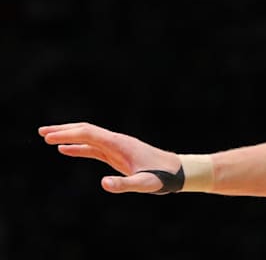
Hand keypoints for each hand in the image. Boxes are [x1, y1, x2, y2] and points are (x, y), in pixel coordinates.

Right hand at [39, 122, 180, 193]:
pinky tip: (64, 149)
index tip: (49, 138)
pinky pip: (93, 148)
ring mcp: (116, 147)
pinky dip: (78, 147)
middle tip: (41, 132)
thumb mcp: (143, 184)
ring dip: (68, 136)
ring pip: (88, 137)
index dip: (69, 134)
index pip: (90, 134)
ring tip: (47, 137)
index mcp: (119, 144)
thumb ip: (124, 184)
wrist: (175, 171)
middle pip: (86, 130)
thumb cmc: (160, 177)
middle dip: (64, 130)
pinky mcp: (116, 154)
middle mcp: (116, 141)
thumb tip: (102, 184)